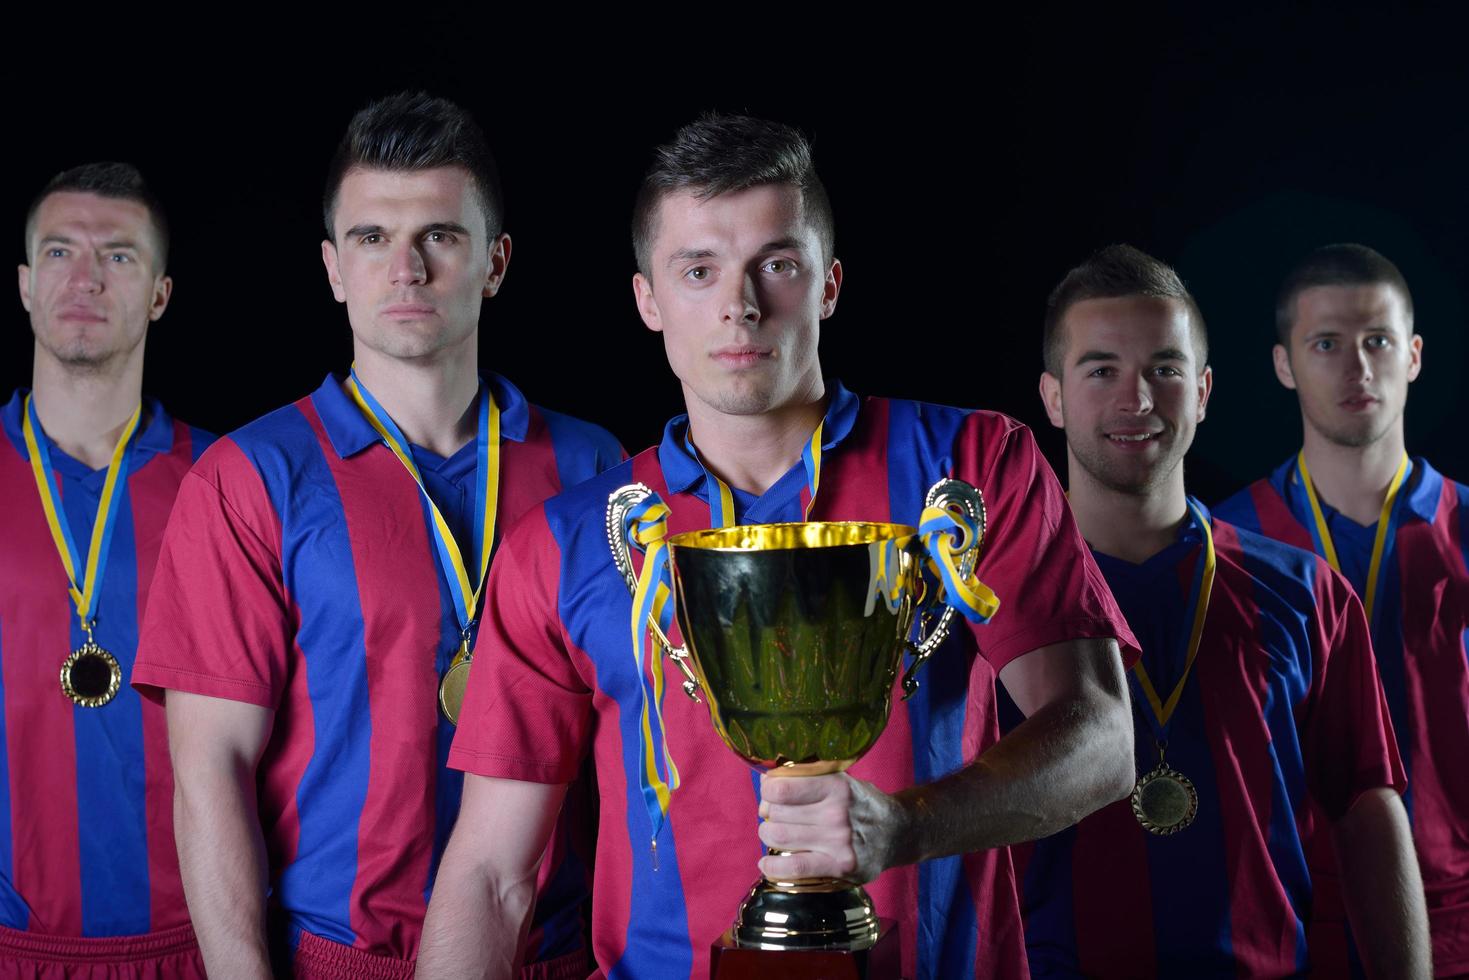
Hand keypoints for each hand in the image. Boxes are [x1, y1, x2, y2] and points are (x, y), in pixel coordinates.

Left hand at [756, 772, 907, 883]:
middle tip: (773, 815)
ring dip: (768, 836)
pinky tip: (767, 864)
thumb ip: (809, 778)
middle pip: (777, 814)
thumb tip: (767, 782)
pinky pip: (794, 868)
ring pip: (779, 838)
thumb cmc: (861, 804)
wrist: (898, 833)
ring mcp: (839, 842)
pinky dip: (773, 867)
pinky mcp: (839, 867)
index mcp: (836, 786)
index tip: (770, 793)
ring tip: (774, 834)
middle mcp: (837, 813)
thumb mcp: (842, 780)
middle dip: (767, 814)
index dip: (768, 790)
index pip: (781, 789)